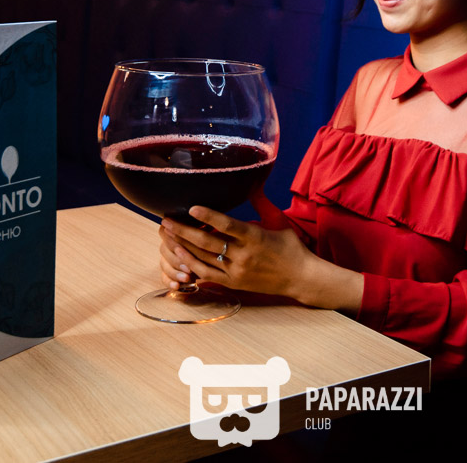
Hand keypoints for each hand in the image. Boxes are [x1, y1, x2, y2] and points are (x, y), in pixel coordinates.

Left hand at [157, 206, 362, 310]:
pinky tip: (180, 255)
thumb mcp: (278, 220)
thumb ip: (261, 202)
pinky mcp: (234, 284)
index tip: (191, 207)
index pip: (228, 225)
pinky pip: (208, 275)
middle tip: (166, 219)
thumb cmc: (291, 245)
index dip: (208, 216)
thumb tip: (251, 182)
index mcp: (255, 237)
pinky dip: (192, 265)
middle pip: (208, 243)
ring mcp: (237, 272)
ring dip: (183, 246)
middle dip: (184, 231)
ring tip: (167, 235)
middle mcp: (244, 255)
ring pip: (204, 259)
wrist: (300, 278)